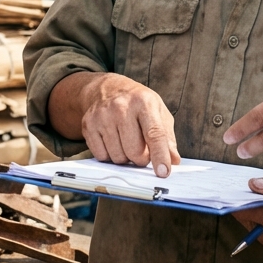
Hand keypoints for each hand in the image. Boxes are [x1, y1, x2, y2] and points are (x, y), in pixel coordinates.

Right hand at [53, 72, 180, 176]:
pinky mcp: (88, 125)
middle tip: (142, 150)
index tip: (163, 172)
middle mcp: (121, 107)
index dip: (160, 155)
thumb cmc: (139, 104)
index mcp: (144, 102)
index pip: (154, 134)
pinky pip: (102, 156)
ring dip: (125, 158)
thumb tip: (173, 160)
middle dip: (141, 158)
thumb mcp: (159, 113)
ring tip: (126, 142)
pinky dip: (110, 155)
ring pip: (118, 157)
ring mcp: (102, 116)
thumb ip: (167, 137)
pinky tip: (113, 142)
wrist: (109, 90)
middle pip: (134, 151)